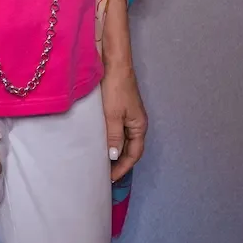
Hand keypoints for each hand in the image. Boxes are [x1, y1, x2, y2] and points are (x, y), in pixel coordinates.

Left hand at [101, 65, 147, 182]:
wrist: (114, 64)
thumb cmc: (116, 89)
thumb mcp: (113, 115)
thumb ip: (114, 137)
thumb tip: (114, 157)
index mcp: (139, 126)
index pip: (134, 154)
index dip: (123, 168)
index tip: (110, 178)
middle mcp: (137, 123)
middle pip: (130, 149)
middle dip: (120, 163)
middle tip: (105, 174)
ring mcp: (129, 116)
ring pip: (124, 140)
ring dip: (116, 152)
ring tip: (102, 163)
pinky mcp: (121, 109)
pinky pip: (118, 131)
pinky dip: (112, 140)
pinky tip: (102, 143)